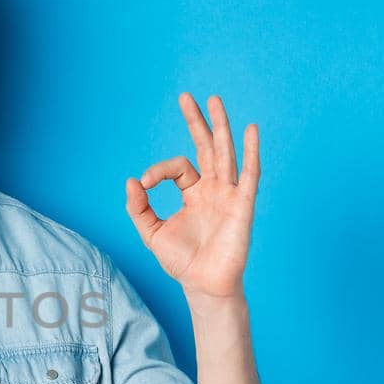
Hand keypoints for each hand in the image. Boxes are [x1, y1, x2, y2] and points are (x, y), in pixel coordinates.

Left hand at [124, 93, 260, 299]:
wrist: (203, 286)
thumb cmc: (182, 262)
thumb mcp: (151, 233)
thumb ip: (139, 207)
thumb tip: (131, 180)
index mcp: (194, 193)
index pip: (178, 167)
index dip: (158, 171)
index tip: (144, 186)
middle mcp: (213, 189)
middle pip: (206, 147)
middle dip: (197, 122)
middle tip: (186, 97)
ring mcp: (230, 195)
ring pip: (225, 153)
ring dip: (221, 126)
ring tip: (214, 100)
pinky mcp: (243, 205)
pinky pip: (250, 174)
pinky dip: (251, 152)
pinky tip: (251, 130)